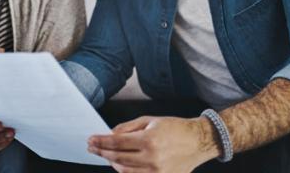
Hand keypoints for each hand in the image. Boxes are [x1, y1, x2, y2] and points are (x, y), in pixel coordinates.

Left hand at [87, 116, 219, 172]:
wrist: (198, 141)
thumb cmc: (175, 128)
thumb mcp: (150, 120)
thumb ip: (127, 127)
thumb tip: (110, 134)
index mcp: (149, 140)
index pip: (116, 142)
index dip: (101, 142)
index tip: (91, 140)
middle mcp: (152, 158)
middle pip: (117, 158)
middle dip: (102, 152)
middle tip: (92, 147)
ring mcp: (157, 171)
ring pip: (124, 171)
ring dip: (111, 163)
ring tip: (105, 155)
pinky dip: (125, 172)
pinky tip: (119, 165)